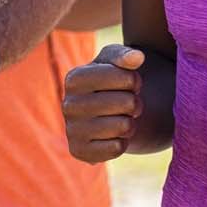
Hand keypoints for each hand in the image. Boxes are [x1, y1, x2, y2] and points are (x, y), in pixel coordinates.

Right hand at [62, 45, 143, 163]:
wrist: (100, 111)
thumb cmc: (109, 80)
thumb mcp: (115, 60)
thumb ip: (126, 55)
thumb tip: (137, 57)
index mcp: (75, 78)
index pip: (124, 77)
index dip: (134, 80)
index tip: (129, 82)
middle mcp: (68, 104)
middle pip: (126, 103)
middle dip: (134, 103)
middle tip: (127, 103)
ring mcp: (71, 130)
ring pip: (123, 127)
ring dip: (129, 123)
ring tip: (121, 117)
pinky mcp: (78, 151)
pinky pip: (116, 149)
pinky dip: (121, 142)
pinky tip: (112, 134)